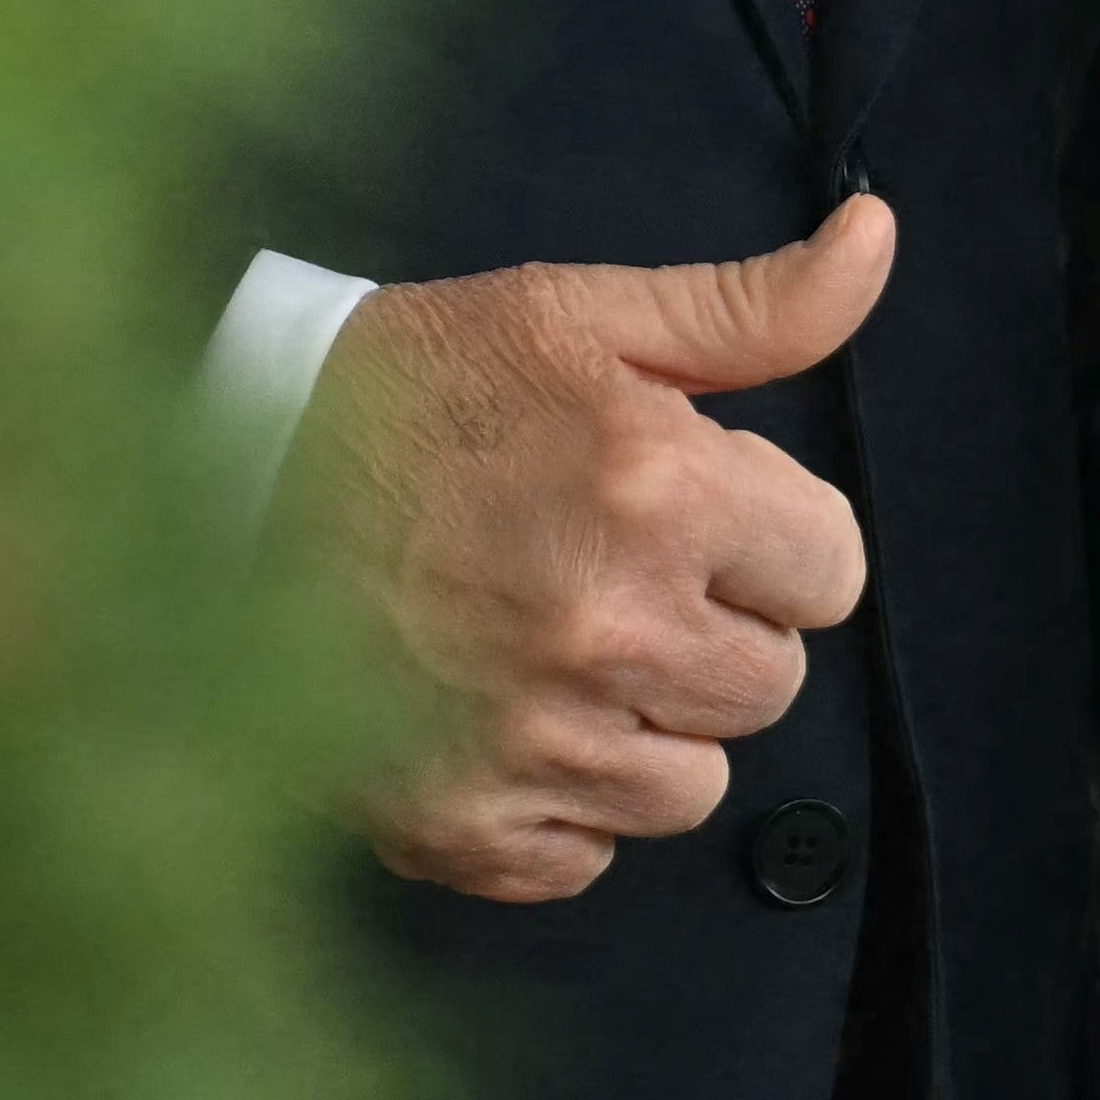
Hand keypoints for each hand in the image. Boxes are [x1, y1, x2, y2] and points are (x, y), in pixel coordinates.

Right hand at [293, 198, 892, 901]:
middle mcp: (609, 630)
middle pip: (769, 686)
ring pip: (686, 786)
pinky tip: (499, 714)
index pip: (833, 571)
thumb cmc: (414, 390)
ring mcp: (531, 743)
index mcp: (661, 494)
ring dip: (644, 725)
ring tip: (552, 642)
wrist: (222, 477)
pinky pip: (583, 859)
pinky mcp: (457, 824)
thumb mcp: (583, 316)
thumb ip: (753, 307)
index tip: (698, 515)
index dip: (771, 536)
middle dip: (715, 628)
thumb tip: (876, 241)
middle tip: (611, 571)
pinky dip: (555, 806)